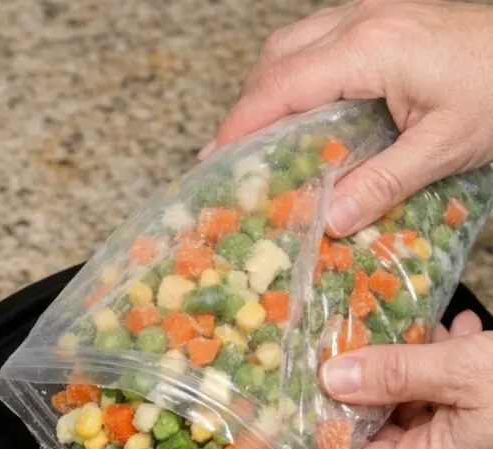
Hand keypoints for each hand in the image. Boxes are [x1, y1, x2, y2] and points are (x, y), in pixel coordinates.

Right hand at [201, 0, 492, 235]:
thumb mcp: (445, 144)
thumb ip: (386, 180)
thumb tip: (334, 218)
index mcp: (370, 47)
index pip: (283, 87)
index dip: (242, 125)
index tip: (213, 161)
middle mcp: (363, 20)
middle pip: (278, 58)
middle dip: (247, 107)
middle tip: (231, 158)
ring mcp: (376, 14)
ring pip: (297, 46)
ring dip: (271, 90)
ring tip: (261, 142)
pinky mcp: (390, 21)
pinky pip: (324, 43)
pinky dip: (301, 78)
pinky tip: (307, 114)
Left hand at [318, 310, 492, 448]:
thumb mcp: (462, 369)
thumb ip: (395, 372)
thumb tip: (332, 377)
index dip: (322, 443)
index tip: (297, 405)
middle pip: (379, 442)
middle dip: (364, 393)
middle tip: (348, 349)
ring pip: (413, 419)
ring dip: (407, 375)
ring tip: (412, 329)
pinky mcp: (482, 437)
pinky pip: (446, 410)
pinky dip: (440, 376)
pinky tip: (450, 334)